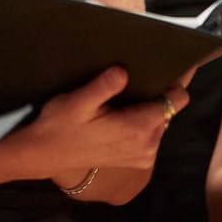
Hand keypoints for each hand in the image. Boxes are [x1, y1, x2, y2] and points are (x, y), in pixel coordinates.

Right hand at [26, 66, 189, 185]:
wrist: (45, 153)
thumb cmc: (60, 125)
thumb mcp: (77, 101)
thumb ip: (103, 86)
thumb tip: (123, 70)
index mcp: (138, 129)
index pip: (176, 99)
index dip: (175, 79)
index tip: (167, 62)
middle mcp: (147, 145)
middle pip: (171, 108)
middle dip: (159, 91)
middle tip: (137, 74)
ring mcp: (144, 155)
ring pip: (162, 119)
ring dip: (150, 106)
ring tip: (125, 95)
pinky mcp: (138, 159)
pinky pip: (152, 132)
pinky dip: (144, 119)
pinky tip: (122, 111)